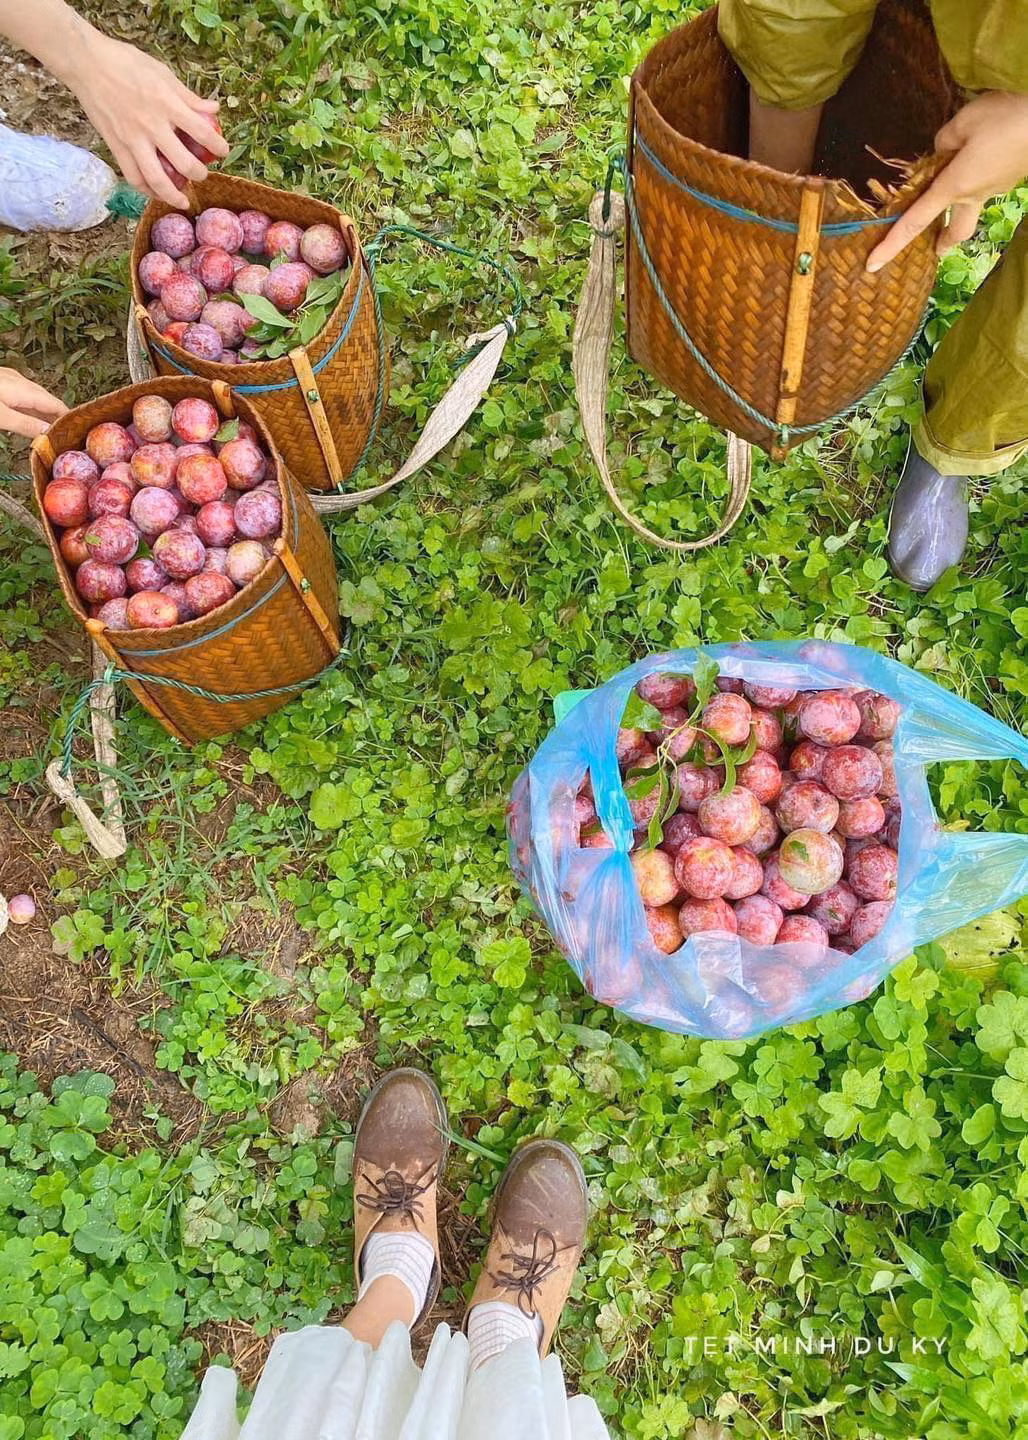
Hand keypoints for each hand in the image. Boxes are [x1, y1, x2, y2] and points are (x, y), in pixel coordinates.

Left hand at [0, 367, 66, 437]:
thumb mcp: (2, 416)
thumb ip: (25, 424)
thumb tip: (47, 432)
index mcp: (24, 389)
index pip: (57, 404)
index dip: (68, 419)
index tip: (76, 430)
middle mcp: (18, 380)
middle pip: (47, 400)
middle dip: (57, 417)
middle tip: (63, 434)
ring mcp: (8, 379)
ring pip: (34, 397)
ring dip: (42, 412)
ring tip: (47, 428)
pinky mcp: (0, 381)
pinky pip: (22, 395)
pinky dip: (29, 407)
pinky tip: (26, 414)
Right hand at [64, 30, 228, 206]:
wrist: (86, 63)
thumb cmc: (125, 62)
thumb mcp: (162, 72)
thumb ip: (188, 96)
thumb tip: (213, 109)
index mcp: (167, 104)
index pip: (202, 132)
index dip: (218, 145)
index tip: (224, 151)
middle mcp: (152, 126)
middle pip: (184, 163)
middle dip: (199, 174)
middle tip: (202, 174)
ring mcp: (133, 139)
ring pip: (157, 180)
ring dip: (173, 195)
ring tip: (182, 201)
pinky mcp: (116, 146)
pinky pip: (134, 177)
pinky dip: (146, 190)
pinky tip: (156, 192)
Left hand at [867, 91, 1027, 271]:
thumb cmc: (1007, 117)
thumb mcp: (965, 121)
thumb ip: (945, 140)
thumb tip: (942, 150)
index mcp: (955, 186)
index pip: (916, 221)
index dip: (892, 244)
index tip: (872, 265)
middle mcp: (976, 194)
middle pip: (957, 230)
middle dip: (944, 241)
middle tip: (936, 247)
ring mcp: (998, 187)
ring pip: (975, 202)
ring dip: (963, 198)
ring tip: (960, 172)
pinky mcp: (1014, 174)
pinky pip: (989, 178)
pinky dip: (981, 171)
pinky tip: (988, 147)